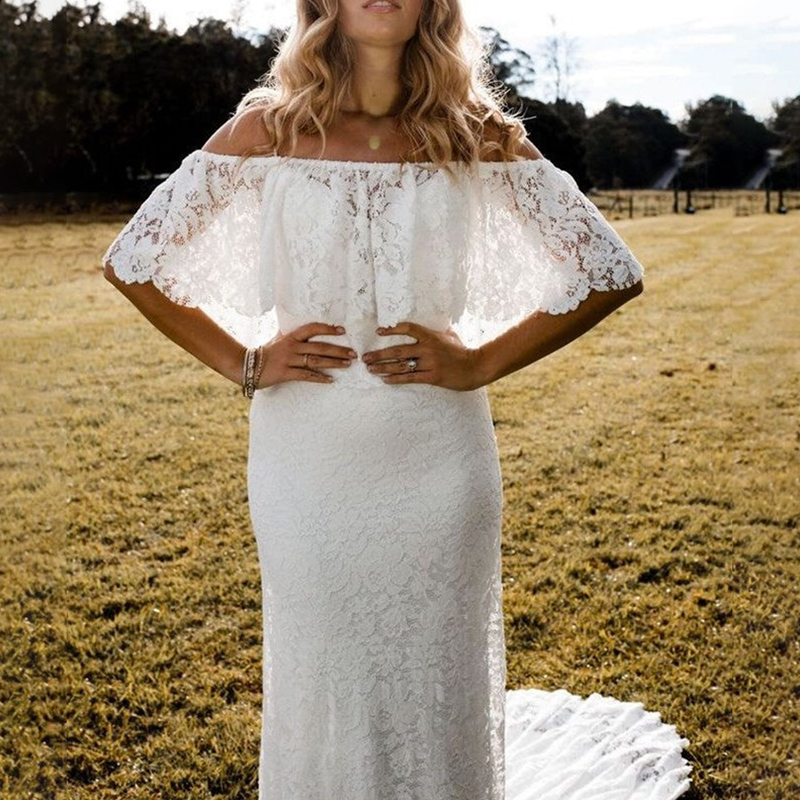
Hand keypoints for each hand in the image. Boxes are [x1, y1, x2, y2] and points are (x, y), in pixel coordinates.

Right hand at [258, 323, 354, 386]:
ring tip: (347, 364)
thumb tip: (301, 329)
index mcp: (290, 337)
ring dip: (334, 363)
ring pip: (315, 360)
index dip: (327, 328)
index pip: (312, 328)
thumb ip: (290, 335)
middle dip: (338, 350)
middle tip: (353, 353)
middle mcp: (291, 346)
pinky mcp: (285, 373)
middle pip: (319, 347)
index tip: (342, 330)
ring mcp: (288, 360)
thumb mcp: (277, 339)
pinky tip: (331, 380)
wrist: (246, 365)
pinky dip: (319, 378)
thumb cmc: (264, 352)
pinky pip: (306, 375)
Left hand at [362, 322, 483, 390]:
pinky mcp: (432, 377)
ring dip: (383, 367)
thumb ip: (435, 331)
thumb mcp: (449, 335)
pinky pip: (410, 378)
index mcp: (431, 336)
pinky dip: (395, 379)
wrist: (475, 367)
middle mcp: (428, 348)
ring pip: (401, 365)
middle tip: (365, 357)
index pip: (408, 328)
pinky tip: (384, 380)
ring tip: (370, 369)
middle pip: (398, 350)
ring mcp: (430, 363)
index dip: (392, 329)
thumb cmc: (462, 350)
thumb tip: (427, 324)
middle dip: (379, 354)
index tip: (378, 332)